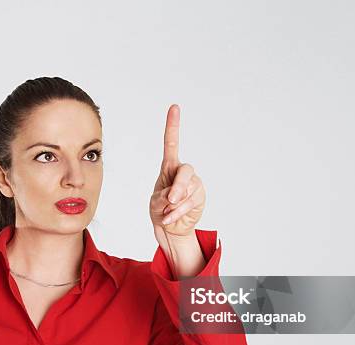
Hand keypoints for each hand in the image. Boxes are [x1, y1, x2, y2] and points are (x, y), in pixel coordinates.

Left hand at [150, 104, 205, 238]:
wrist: (171, 227)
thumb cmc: (160, 209)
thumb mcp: (155, 202)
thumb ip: (162, 197)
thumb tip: (174, 197)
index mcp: (169, 167)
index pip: (172, 143)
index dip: (173, 126)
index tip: (174, 108)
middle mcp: (183, 173)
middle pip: (186, 171)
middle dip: (178, 186)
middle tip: (170, 199)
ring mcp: (194, 184)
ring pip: (188, 191)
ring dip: (174, 206)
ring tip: (166, 214)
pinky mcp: (199, 197)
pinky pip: (189, 203)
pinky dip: (177, 213)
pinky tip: (169, 218)